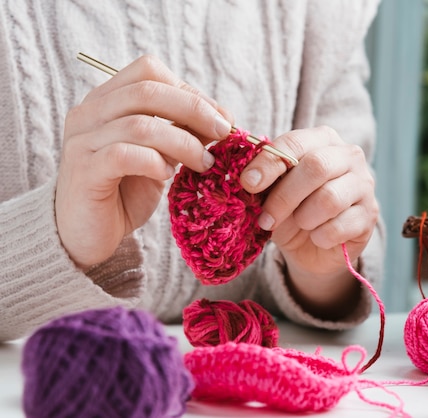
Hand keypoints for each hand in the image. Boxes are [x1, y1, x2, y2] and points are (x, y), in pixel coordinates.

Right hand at [56, 55, 232, 268]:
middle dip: (195, 109)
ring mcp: (82, 141)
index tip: (220, 117)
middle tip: (224, 133)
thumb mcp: (161, 157)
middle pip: (147, 90)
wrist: (86, 236)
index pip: (149, 72)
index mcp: (106, 100)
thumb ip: (182, 134)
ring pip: (140, 124)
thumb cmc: (125, 194)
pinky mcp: (84, 172)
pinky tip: (167, 175)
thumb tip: (222, 118)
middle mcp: (89, 113)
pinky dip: (154, 162)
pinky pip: (123, 155)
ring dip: (183, 142)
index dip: (190, 91)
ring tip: (204, 163)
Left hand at [240, 126, 379, 317]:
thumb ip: (264, 179)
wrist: (314, 247)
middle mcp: (349, 156)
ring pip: (329, 198)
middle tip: (266, 218)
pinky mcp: (370, 216)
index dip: (269, 163)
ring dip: (303, 218)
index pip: (296, 143)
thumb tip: (247, 179)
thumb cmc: (291, 210)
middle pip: (316, 167)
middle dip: (284, 196)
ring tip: (297, 225)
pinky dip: (320, 236)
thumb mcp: (272, 192)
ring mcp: (364, 185)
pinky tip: (316, 238)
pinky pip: (341, 226)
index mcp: (323, 139)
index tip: (246, 183)